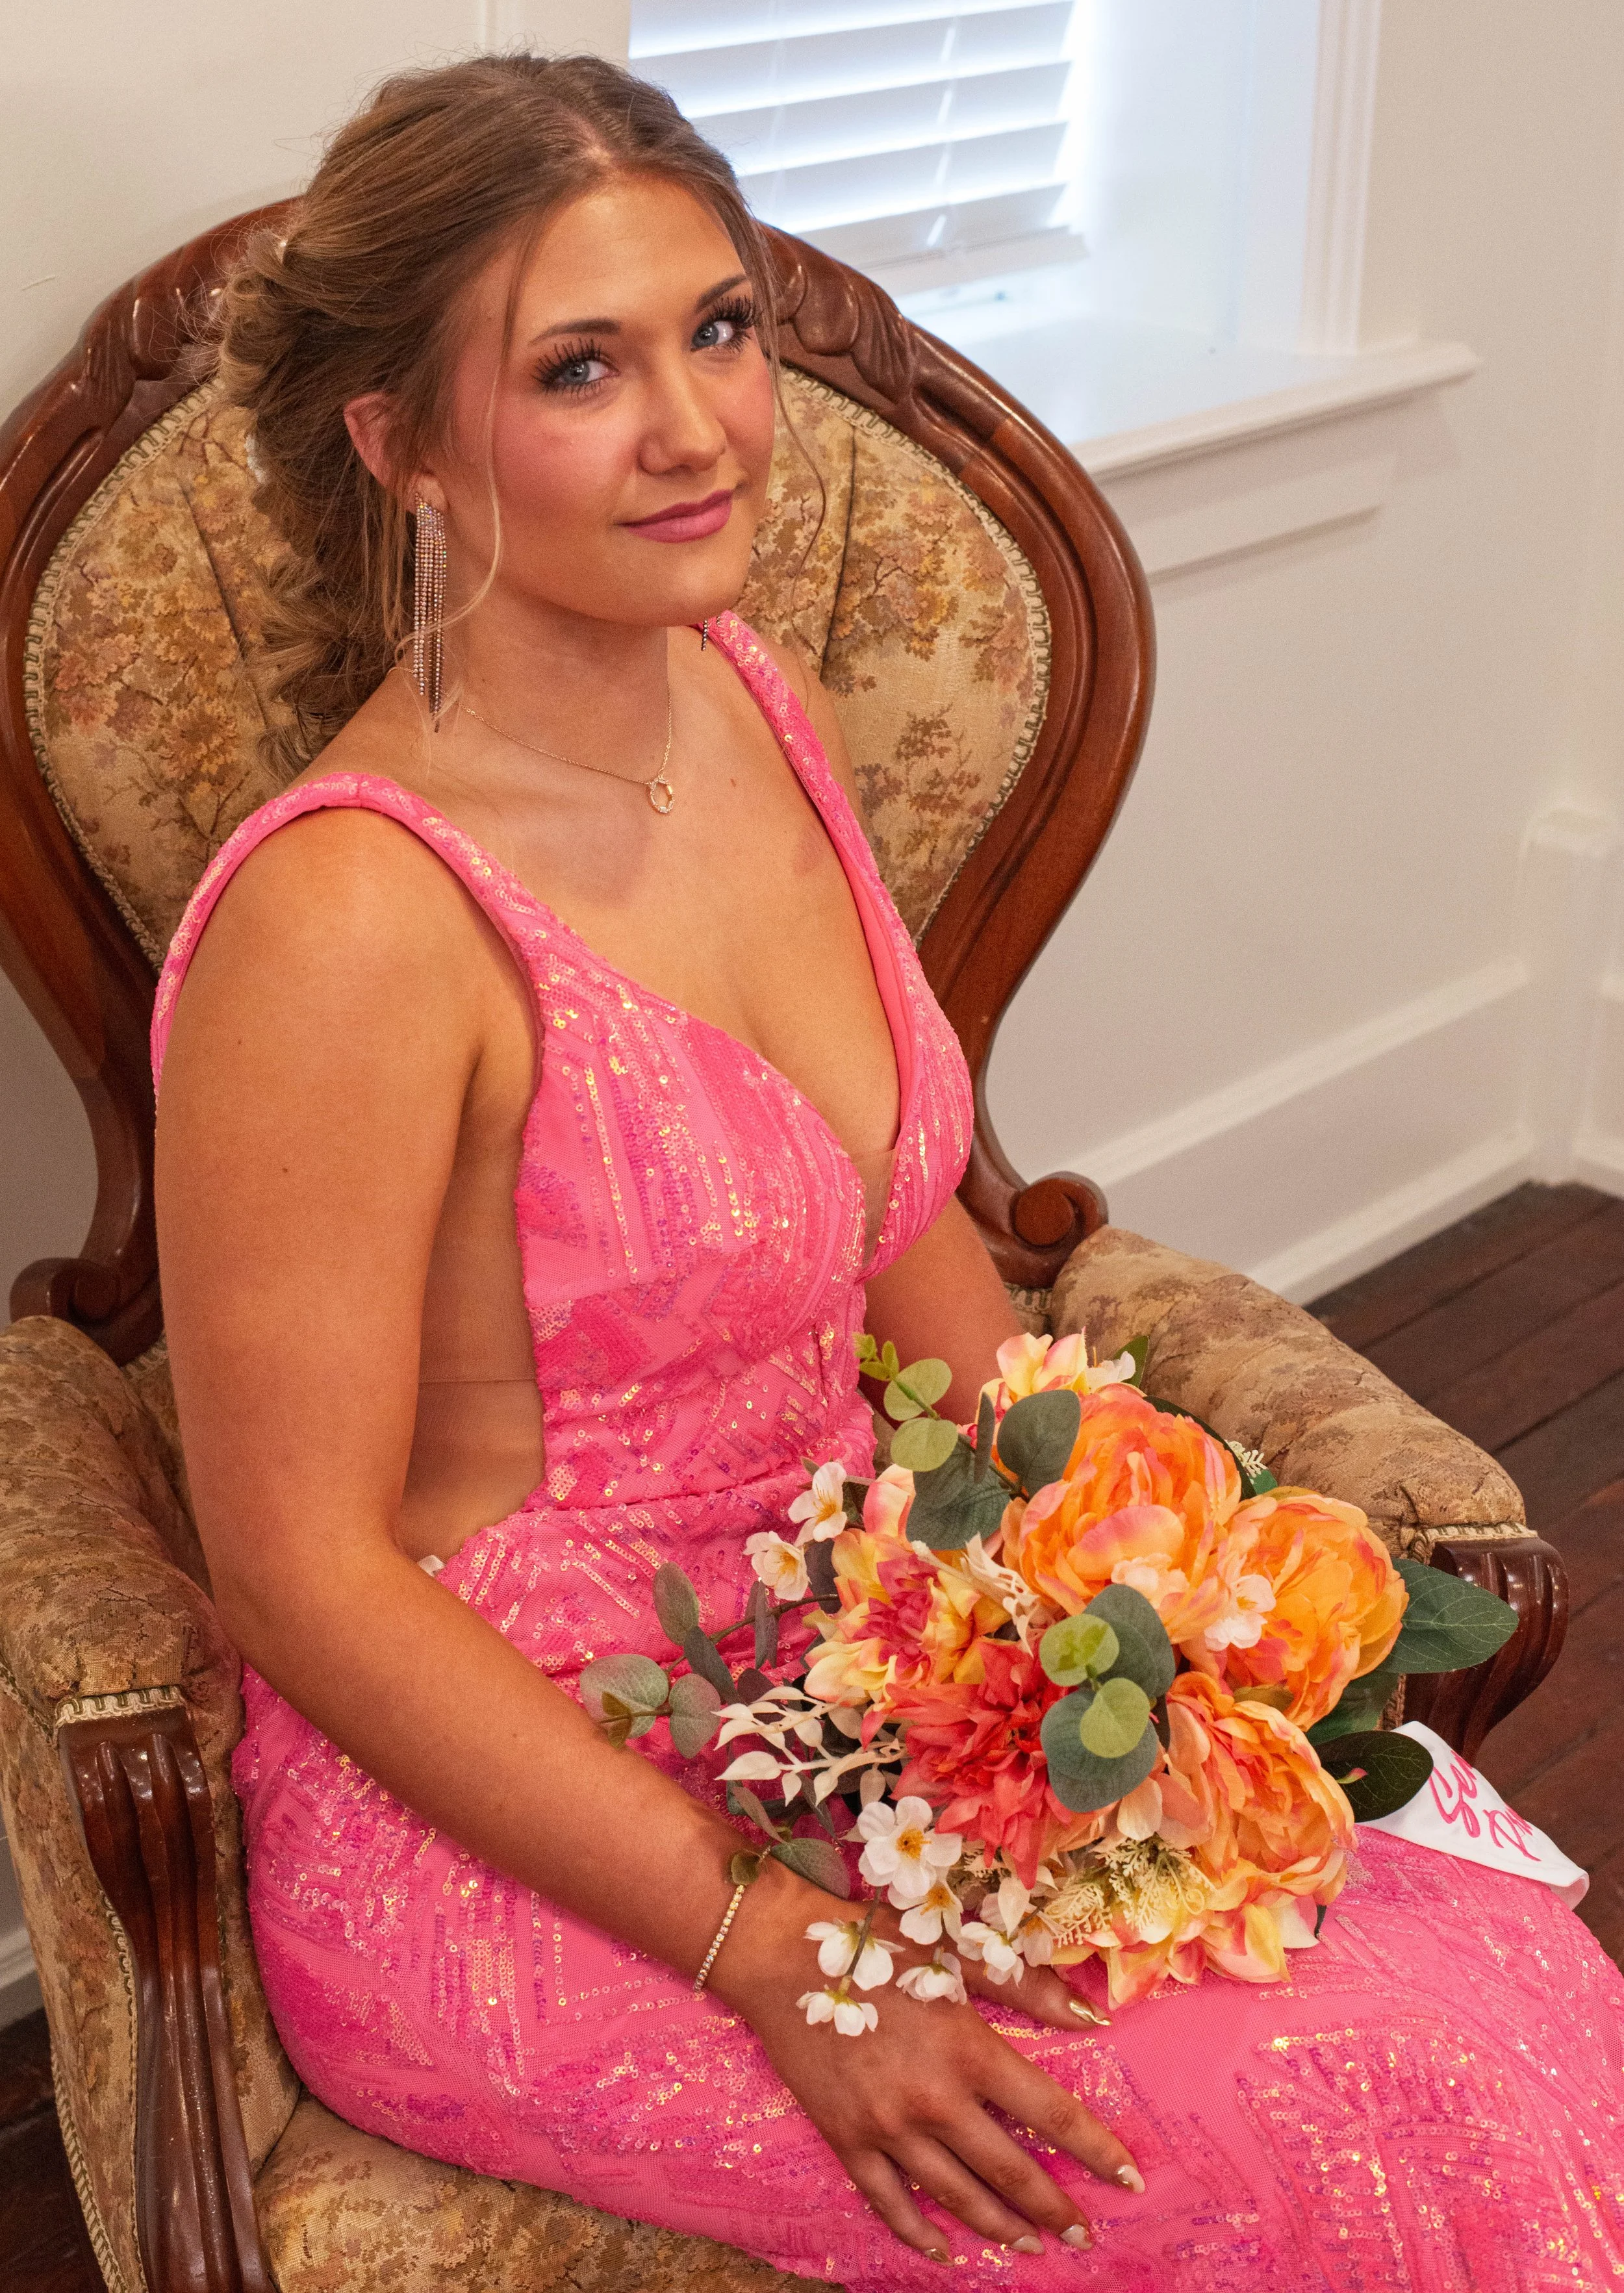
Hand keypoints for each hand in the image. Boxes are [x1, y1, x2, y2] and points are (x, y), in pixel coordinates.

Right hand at [710, 1864, 1140, 2261]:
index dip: (1096, 2150)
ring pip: (957, 2196)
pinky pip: (890, 2202)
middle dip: (1053, 2207)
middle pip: (1010, 2171)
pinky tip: (945, 2252)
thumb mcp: (956, 1952)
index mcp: (970, 2049)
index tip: (1128, 2180)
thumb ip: (1025, 1987)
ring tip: (1032, 2247)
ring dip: (1000, 2228)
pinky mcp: (847, 2141)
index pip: (1052, 2114)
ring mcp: (888, 2128)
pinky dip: (919, 2233)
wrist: (781, 1957)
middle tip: (1082, 2232)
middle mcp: (935, 2100)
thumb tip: (1091, 2014)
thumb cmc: (875, 1945)